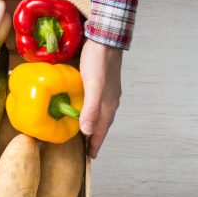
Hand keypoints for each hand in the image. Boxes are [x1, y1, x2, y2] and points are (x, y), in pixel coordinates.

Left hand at [78, 39, 122, 157]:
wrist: (105, 40)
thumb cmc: (98, 63)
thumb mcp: (93, 87)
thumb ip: (91, 109)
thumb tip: (87, 132)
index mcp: (108, 105)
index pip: (102, 130)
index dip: (96, 143)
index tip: (91, 156)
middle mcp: (110, 101)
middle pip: (103, 124)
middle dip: (96, 137)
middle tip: (88, 149)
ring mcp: (108, 92)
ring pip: (102, 115)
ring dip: (95, 125)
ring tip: (87, 133)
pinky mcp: (104, 84)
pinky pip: (99, 105)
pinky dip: (93, 112)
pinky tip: (86, 109)